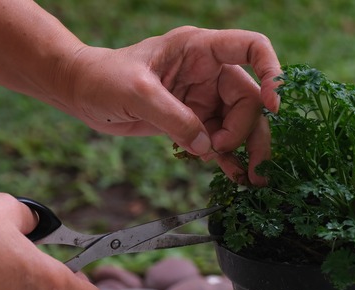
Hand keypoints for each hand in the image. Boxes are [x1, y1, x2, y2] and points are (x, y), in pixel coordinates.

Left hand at [57, 26, 281, 184]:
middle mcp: (209, 72)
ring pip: (241, 123)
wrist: (81, 92)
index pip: (252, 47)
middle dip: (248, 130)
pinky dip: (229, 158)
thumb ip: (174, 118)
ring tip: (249, 178)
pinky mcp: (195, 121)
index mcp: (199, 49)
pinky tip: (235, 176)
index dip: (271, 72)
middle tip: (231, 155)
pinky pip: (221, 140)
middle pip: (251, 98)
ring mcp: (204, 97)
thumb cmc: (103, 77)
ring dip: (246, 149)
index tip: (273, 105)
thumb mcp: (136, 93)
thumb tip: (208, 147)